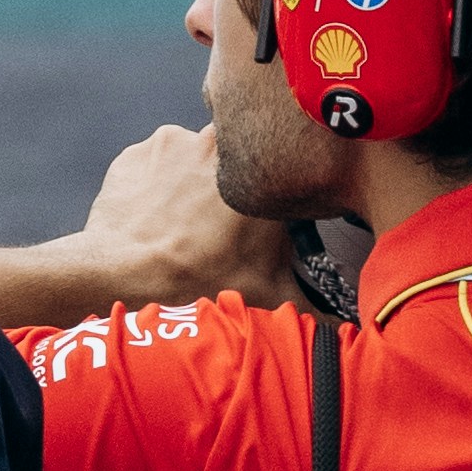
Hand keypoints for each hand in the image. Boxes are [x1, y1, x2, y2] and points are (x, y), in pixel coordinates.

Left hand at [66, 120, 300, 314]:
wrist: (122, 279)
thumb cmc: (201, 286)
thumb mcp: (273, 301)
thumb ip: (319, 310)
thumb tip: (349, 331)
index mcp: (262, 166)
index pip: (275, 170)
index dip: (269, 202)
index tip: (259, 231)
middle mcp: (219, 139)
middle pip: (233, 162)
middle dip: (228, 193)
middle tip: (219, 237)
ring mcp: (172, 141)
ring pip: (191, 162)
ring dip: (190, 190)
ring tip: (183, 235)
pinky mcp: (135, 154)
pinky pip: (153, 167)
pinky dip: (154, 192)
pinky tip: (154, 226)